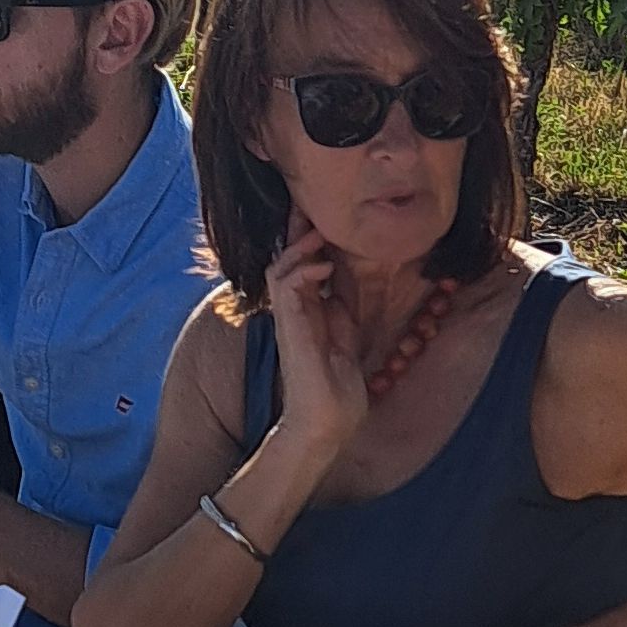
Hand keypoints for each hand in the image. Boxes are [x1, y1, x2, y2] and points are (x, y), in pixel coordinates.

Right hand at [261, 222, 371, 469]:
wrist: (325, 422)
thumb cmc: (336, 386)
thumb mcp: (346, 333)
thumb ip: (340, 304)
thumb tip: (341, 272)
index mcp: (307, 310)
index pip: (300, 263)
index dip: (305, 237)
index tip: (316, 212)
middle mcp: (293, 310)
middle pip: (285, 258)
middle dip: (296, 230)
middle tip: (305, 204)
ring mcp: (289, 318)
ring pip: (280, 267)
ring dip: (298, 246)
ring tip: (318, 234)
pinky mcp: (290, 327)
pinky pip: (286, 286)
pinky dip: (303, 270)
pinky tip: (324, 266)